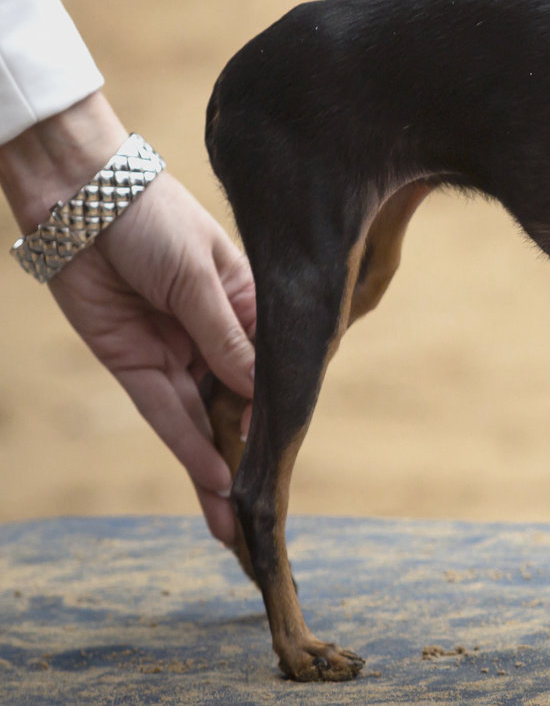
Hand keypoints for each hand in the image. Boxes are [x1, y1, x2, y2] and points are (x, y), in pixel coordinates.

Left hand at [1, 94, 254, 543]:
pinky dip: (188, 447)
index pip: (276, 367)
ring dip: (220, 469)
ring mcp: (176, 352)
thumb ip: (225, 337)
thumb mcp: (199, 276)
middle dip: (254, 456)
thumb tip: (258, 393)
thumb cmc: (153, 217)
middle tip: (270, 512)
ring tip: (240, 521)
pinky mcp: (134, 364)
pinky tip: (214, 481)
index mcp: (249, 305)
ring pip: (205, 421)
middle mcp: (216, 335)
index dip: (286, 410)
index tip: (299, 453)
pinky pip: (166, 414)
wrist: (80, 197)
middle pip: (241, 405)